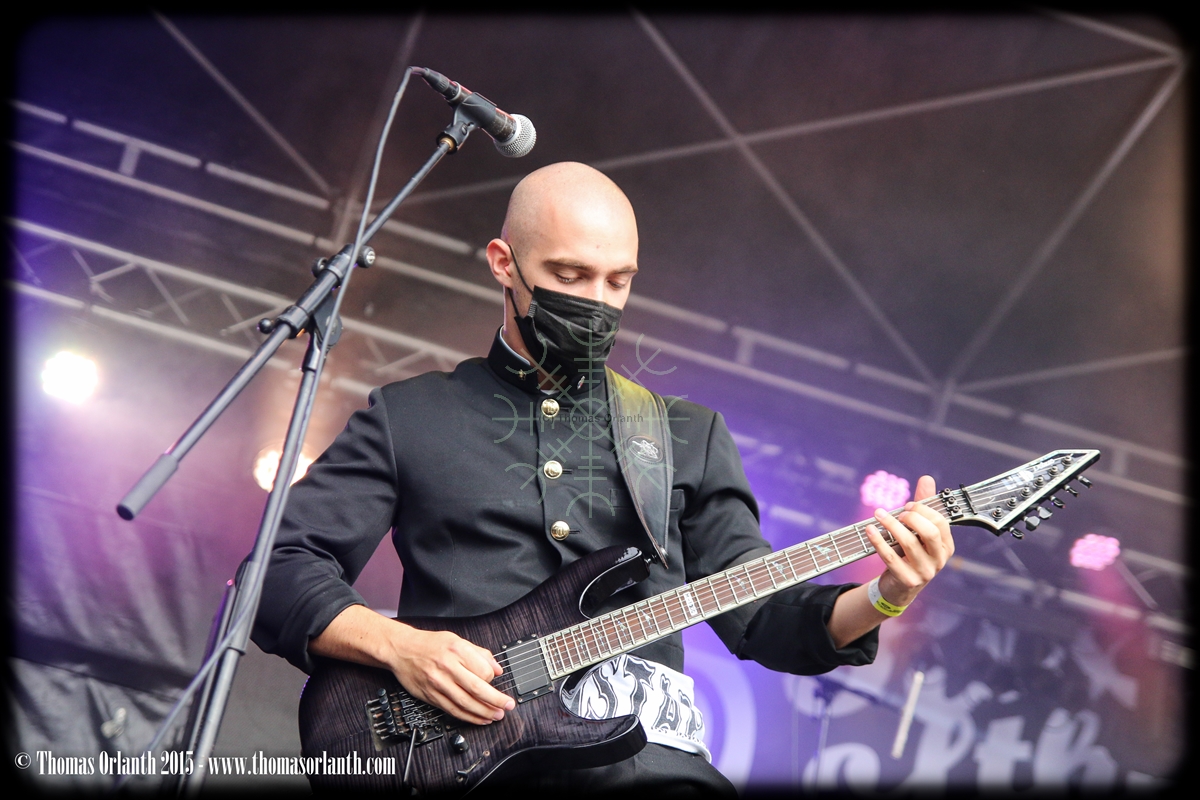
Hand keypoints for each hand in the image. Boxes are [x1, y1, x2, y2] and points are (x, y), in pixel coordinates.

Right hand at [386, 623, 515, 726]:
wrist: (401, 650)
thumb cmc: (429, 644)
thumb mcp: (457, 639)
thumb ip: (479, 653)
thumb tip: (497, 668)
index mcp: (457, 650)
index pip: (483, 670)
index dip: (493, 678)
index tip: (496, 680)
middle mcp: (448, 667)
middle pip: (477, 688)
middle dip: (496, 700)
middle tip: (508, 706)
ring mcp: (438, 683)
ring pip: (465, 703)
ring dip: (484, 712)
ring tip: (497, 716)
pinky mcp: (431, 696)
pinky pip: (452, 710)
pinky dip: (468, 717)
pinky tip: (479, 719)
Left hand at [864, 474, 954, 607]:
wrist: (900, 587)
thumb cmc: (910, 554)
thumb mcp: (919, 532)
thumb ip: (924, 506)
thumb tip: (926, 479)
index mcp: (946, 546)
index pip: (941, 523)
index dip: (924, 510)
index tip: (908, 504)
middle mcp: (938, 559)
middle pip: (930, 533)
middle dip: (912, 518)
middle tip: (899, 512)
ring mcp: (924, 571)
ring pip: (909, 544)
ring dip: (891, 525)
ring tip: (879, 514)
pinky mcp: (907, 580)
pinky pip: (891, 557)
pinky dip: (878, 541)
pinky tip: (870, 530)